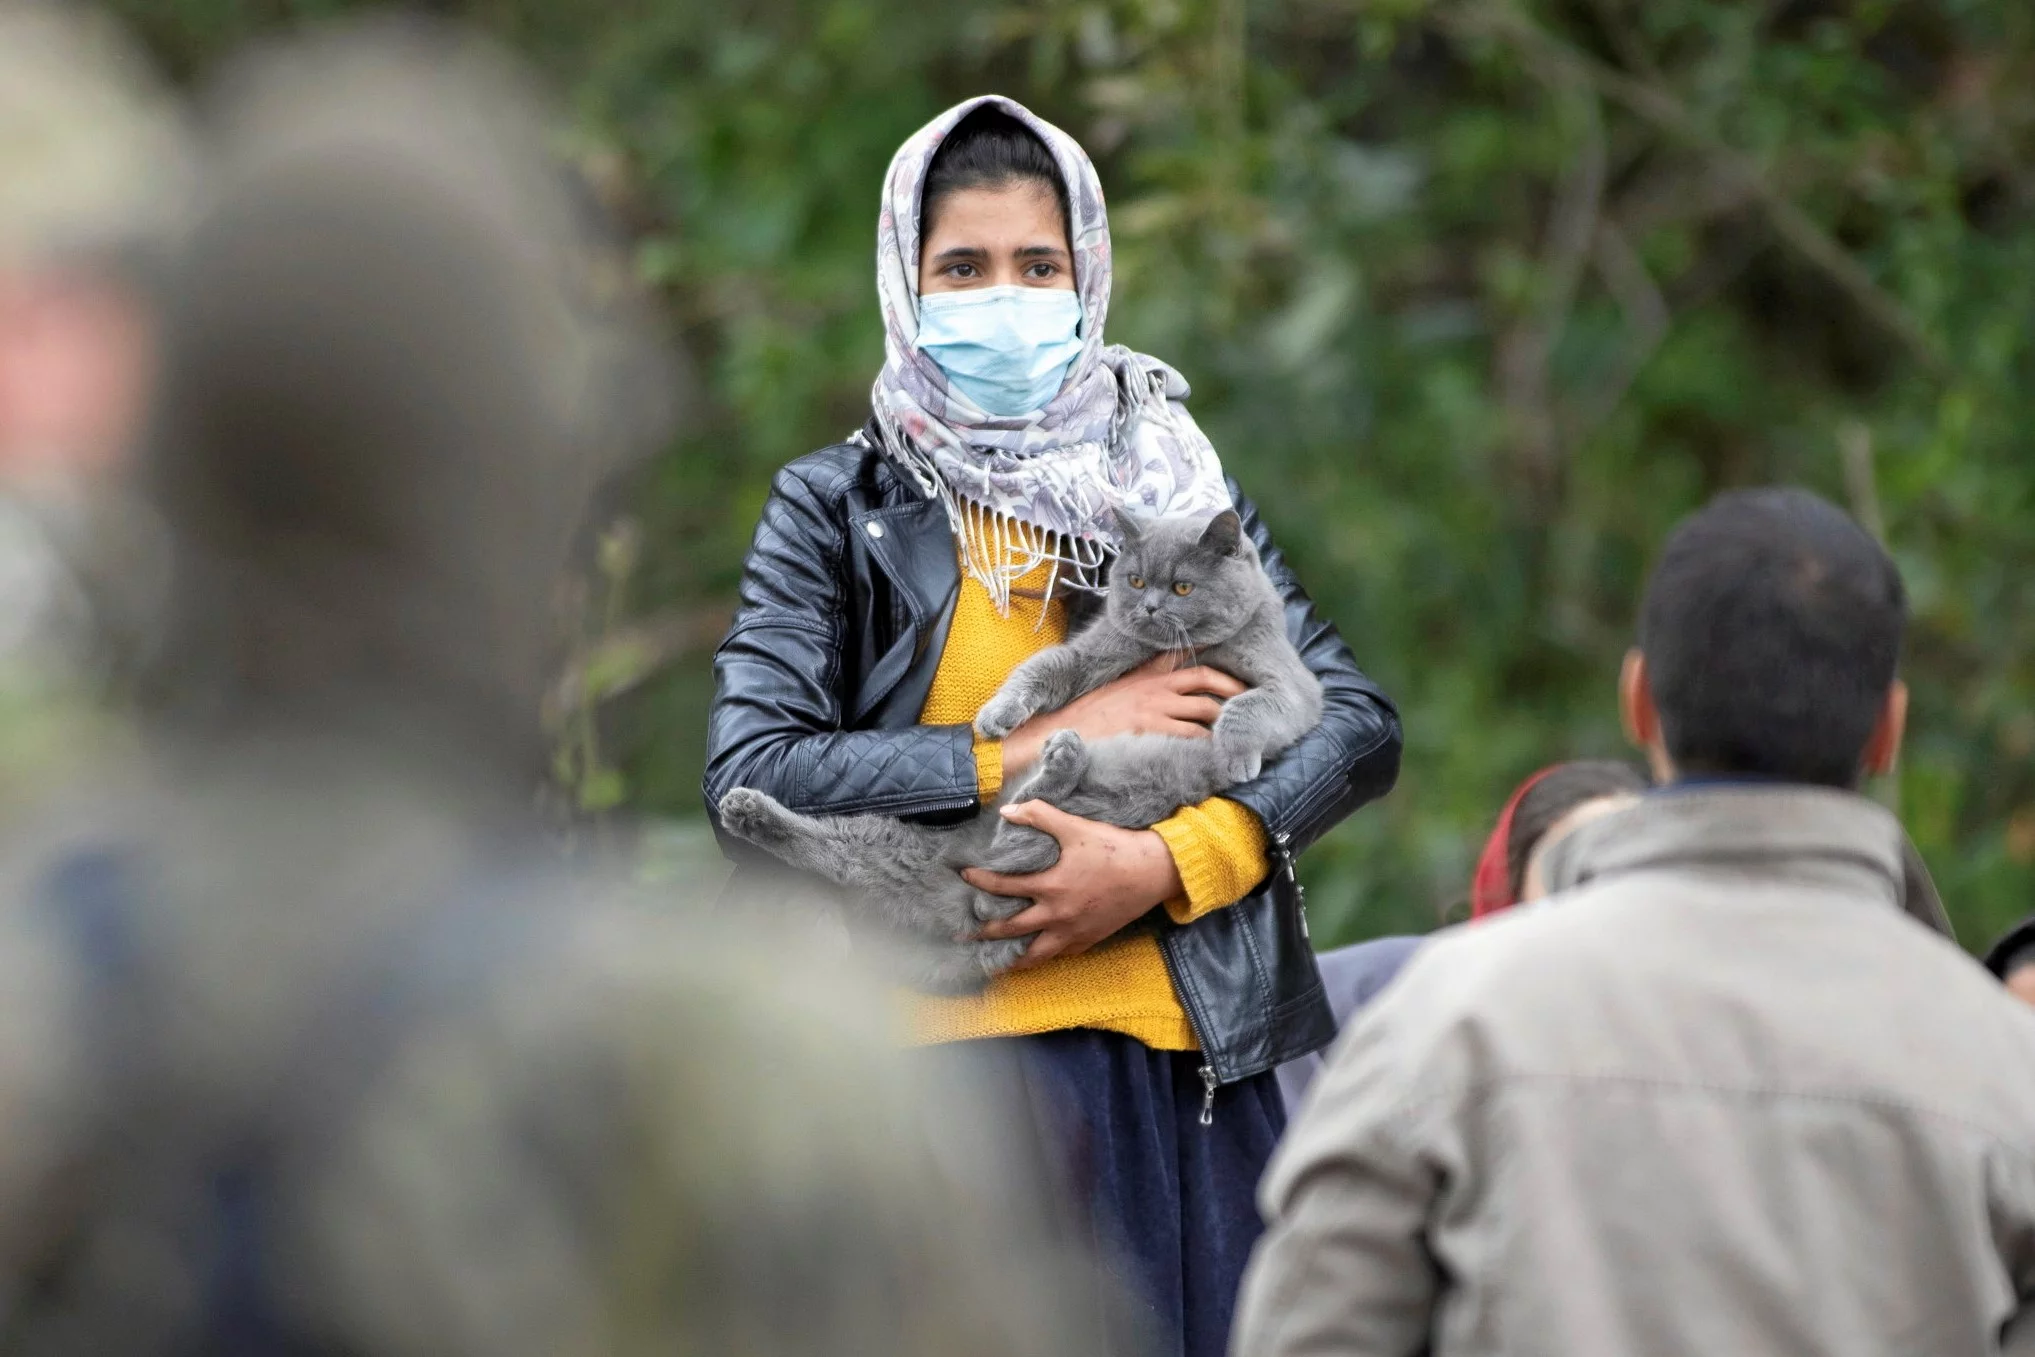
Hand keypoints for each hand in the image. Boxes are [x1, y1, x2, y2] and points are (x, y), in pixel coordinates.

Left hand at [962, 800, 1182, 968]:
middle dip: (984, 931)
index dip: (981, 881)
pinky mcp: (1089, 940)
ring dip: (1011, 958)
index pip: (1004, 887)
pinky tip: (1035, 956)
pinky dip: (1043, 957)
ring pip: (1035, 953)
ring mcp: (1073, 932)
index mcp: (1050, 886)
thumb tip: (1007, 812)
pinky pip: (1059, 954)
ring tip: (994, 963)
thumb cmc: (1114, 847)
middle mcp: (1057, 915)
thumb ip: (1040, 816)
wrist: (1153, 872)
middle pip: (1011, 928)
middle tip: (963, 933)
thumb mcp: (1075, 827)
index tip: (965, 877)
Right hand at [1000, 657, 1246, 776]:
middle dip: (1233, 688)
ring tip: (1242, 731)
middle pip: (1205, 678)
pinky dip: (1211, 744)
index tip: (1232, 665)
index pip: (1184, 656)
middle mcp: (1152, 687)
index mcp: (1143, 675)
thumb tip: (1161, 689)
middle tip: (1250, 701)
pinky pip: (1193, 736)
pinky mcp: (1152, 730)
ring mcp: (1154, 708)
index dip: (1212, 658)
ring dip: (1227, 720)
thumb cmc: (1082, 719)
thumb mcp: (1112, 692)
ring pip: (1205, 708)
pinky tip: (1222, 752)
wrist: (1056, 732)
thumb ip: (1137, 686)